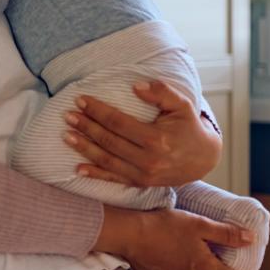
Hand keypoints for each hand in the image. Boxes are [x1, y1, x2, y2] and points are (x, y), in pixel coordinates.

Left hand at [64, 81, 221, 185]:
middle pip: (108, 141)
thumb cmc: (189, 126)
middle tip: (67, 115)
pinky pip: (114, 179)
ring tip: (66, 135)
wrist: (203, 158)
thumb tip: (136, 86)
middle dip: (86, 127)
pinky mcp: (141, 184)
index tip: (81, 100)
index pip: (118, 122)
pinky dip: (95, 175)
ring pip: (107, 161)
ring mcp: (144, 175)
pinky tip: (78, 169)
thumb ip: (161, 92)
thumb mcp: (181, 104)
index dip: (98, 111)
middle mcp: (148, 160)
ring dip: (84, 148)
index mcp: (156, 139)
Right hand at [98, 206, 255, 269]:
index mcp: (204, 267)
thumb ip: (226, 233)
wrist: (130, 233)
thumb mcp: (199, 224)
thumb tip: (250, 239)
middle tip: (217, 255)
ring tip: (190, 248)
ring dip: (195, 267)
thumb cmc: (164, 226)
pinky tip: (168, 249)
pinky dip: (175, 265)